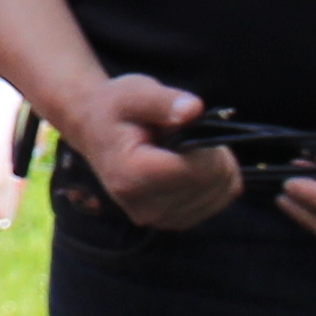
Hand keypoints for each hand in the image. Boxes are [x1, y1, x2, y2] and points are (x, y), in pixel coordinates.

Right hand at [60, 76, 240, 230]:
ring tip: (183, 148)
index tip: (188, 124)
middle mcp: (144, 208)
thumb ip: (164, 101)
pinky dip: (216, 180)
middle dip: (212, 152)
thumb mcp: (134, 93)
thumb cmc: (115, 108)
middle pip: (211, 183)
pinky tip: (191, 163)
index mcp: (130, 177)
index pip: (196, 171)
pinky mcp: (174, 222)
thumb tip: (193, 110)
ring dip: (216, 165)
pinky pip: (219, 201)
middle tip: (183, 133)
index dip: (207, 145)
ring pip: (221, 193)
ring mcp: (160, 220)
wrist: (93, 131)